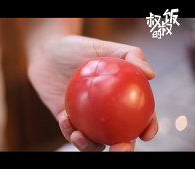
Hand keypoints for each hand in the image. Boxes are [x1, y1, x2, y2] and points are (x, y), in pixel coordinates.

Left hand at [28, 35, 157, 150]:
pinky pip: (69, 132)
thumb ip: (131, 55)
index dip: (147, 128)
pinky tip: (65, 119)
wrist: (47, 52)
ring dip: (88, 146)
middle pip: (118, 137)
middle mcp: (105, 113)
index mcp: (119, 99)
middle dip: (121, 151)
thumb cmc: (78, 48)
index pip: (139, 117)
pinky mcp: (66, 121)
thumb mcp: (105, 47)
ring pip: (93, 142)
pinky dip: (67, 131)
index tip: (147, 134)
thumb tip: (152, 74)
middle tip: (119, 149)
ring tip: (80, 137)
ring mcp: (86, 119)